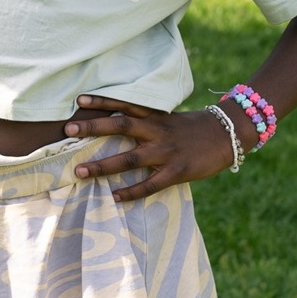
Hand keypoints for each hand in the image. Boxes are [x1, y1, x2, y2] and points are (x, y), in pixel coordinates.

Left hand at [63, 95, 236, 200]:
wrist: (228, 134)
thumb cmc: (194, 128)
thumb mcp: (169, 119)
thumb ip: (147, 122)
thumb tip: (119, 123)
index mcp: (155, 117)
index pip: (124, 105)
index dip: (101, 101)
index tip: (78, 99)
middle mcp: (157, 131)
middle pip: (120, 126)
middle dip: (93, 127)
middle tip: (67, 129)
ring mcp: (167, 152)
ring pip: (129, 158)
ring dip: (103, 165)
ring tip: (79, 171)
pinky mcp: (178, 171)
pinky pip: (151, 184)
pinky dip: (132, 192)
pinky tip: (115, 198)